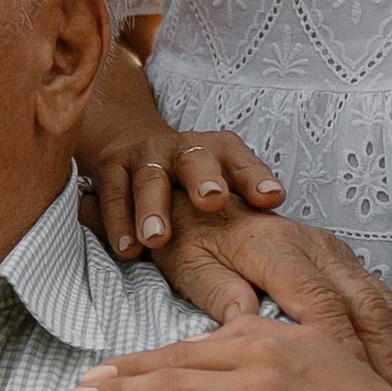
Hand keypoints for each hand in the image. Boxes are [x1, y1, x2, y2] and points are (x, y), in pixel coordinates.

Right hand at [74, 36, 286, 259]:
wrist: (134, 142)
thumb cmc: (192, 175)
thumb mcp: (223, 178)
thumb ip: (248, 200)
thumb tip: (279, 230)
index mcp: (219, 149)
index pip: (241, 162)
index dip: (256, 179)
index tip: (272, 198)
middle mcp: (183, 148)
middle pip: (195, 159)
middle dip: (204, 179)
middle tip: (212, 200)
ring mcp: (146, 156)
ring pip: (150, 179)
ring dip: (153, 208)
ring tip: (158, 238)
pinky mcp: (112, 167)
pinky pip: (114, 194)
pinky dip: (118, 222)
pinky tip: (127, 248)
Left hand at [149, 205, 391, 390]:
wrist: (202, 199)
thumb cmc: (191, 238)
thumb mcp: (190, 264)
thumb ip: (218, 292)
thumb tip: (245, 324)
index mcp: (273, 245)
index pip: (318, 299)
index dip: (340, 344)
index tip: (351, 384)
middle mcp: (313, 245)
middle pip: (364, 302)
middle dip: (381, 355)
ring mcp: (334, 251)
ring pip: (380, 301)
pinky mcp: (344, 259)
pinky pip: (381, 298)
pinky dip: (391, 336)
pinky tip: (390, 368)